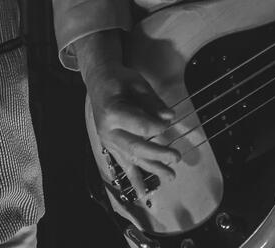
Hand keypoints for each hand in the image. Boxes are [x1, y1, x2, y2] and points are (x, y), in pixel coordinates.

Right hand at [86, 62, 180, 183]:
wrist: (98, 81)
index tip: (169, 121)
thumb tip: (170, 117)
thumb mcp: (137, 83)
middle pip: (136, 147)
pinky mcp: (111, 146)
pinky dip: (134, 180)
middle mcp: (108, 129)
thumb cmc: (119, 79)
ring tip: (171, 176)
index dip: (158, 126)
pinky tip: (144, 195)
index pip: (140, 126)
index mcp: (113, 111)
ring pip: (132, 159)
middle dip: (158, 154)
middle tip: (176, 157)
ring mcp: (108, 140)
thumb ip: (153, 101)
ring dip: (152, 168)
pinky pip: (124, 165)